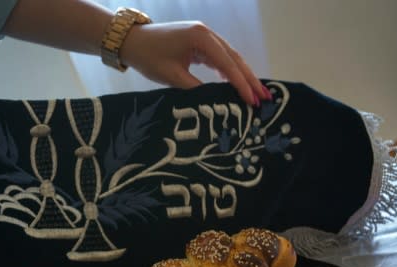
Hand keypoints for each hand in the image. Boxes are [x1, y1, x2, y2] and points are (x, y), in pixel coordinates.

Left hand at [120, 21, 270, 105]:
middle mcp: (207, 34)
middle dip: (250, 80)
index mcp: (201, 38)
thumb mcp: (173, 77)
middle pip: (235, 59)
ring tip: (257, 94)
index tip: (252, 101)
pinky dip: (230, 72)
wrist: (132, 41)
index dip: (241, 84)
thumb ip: (196, 89)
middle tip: (265, 98)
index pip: (227, 64)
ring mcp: (205, 37)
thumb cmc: (148, 57)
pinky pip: (221, 58)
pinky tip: (239, 86)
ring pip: (230, 58)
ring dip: (244, 76)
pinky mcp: (201, 43)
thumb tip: (217, 102)